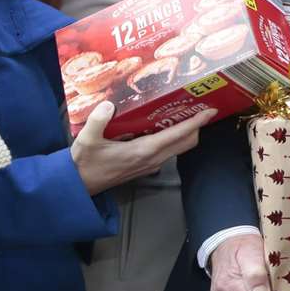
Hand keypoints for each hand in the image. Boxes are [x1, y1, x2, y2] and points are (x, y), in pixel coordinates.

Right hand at [72, 103, 215, 195]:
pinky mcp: (146, 166)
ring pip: (179, 148)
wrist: (80, 185)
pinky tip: (166, 125)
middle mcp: (152, 159)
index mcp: (142, 151)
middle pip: (186, 143)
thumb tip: (109, 104)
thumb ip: (98, 120)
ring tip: (186, 112)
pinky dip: (175, 138)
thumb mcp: (87, 140)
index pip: (176, 135)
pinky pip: (169, 151)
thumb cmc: (85, 163)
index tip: (209, 111)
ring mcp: (150, 165)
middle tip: (201, 106)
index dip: (195, 122)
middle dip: (197, 126)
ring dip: (187, 132)